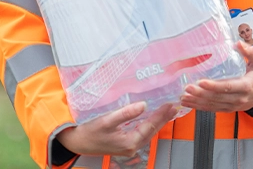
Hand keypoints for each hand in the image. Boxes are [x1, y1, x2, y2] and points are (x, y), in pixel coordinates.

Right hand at [57, 102, 176, 157]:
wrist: (78, 142)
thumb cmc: (91, 132)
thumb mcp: (108, 120)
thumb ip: (126, 113)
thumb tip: (143, 105)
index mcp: (130, 142)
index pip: (150, 126)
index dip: (161, 115)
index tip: (170, 105)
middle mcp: (132, 146)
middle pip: (152, 131)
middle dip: (163, 119)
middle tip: (174, 107)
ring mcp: (128, 146)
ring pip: (148, 132)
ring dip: (157, 121)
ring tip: (167, 111)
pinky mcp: (124, 143)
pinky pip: (141, 133)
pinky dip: (148, 124)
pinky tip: (151, 118)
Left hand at [180, 41, 252, 111]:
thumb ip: (249, 51)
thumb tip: (238, 43)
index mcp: (246, 86)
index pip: (228, 87)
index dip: (214, 86)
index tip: (201, 82)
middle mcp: (239, 98)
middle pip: (217, 98)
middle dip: (200, 94)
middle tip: (187, 88)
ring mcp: (234, 106)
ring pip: (213, 105)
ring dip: (197, 102)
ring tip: (184, 96)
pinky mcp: (229, 108)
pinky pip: (213, 109)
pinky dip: (200, 107)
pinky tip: (189, 103)